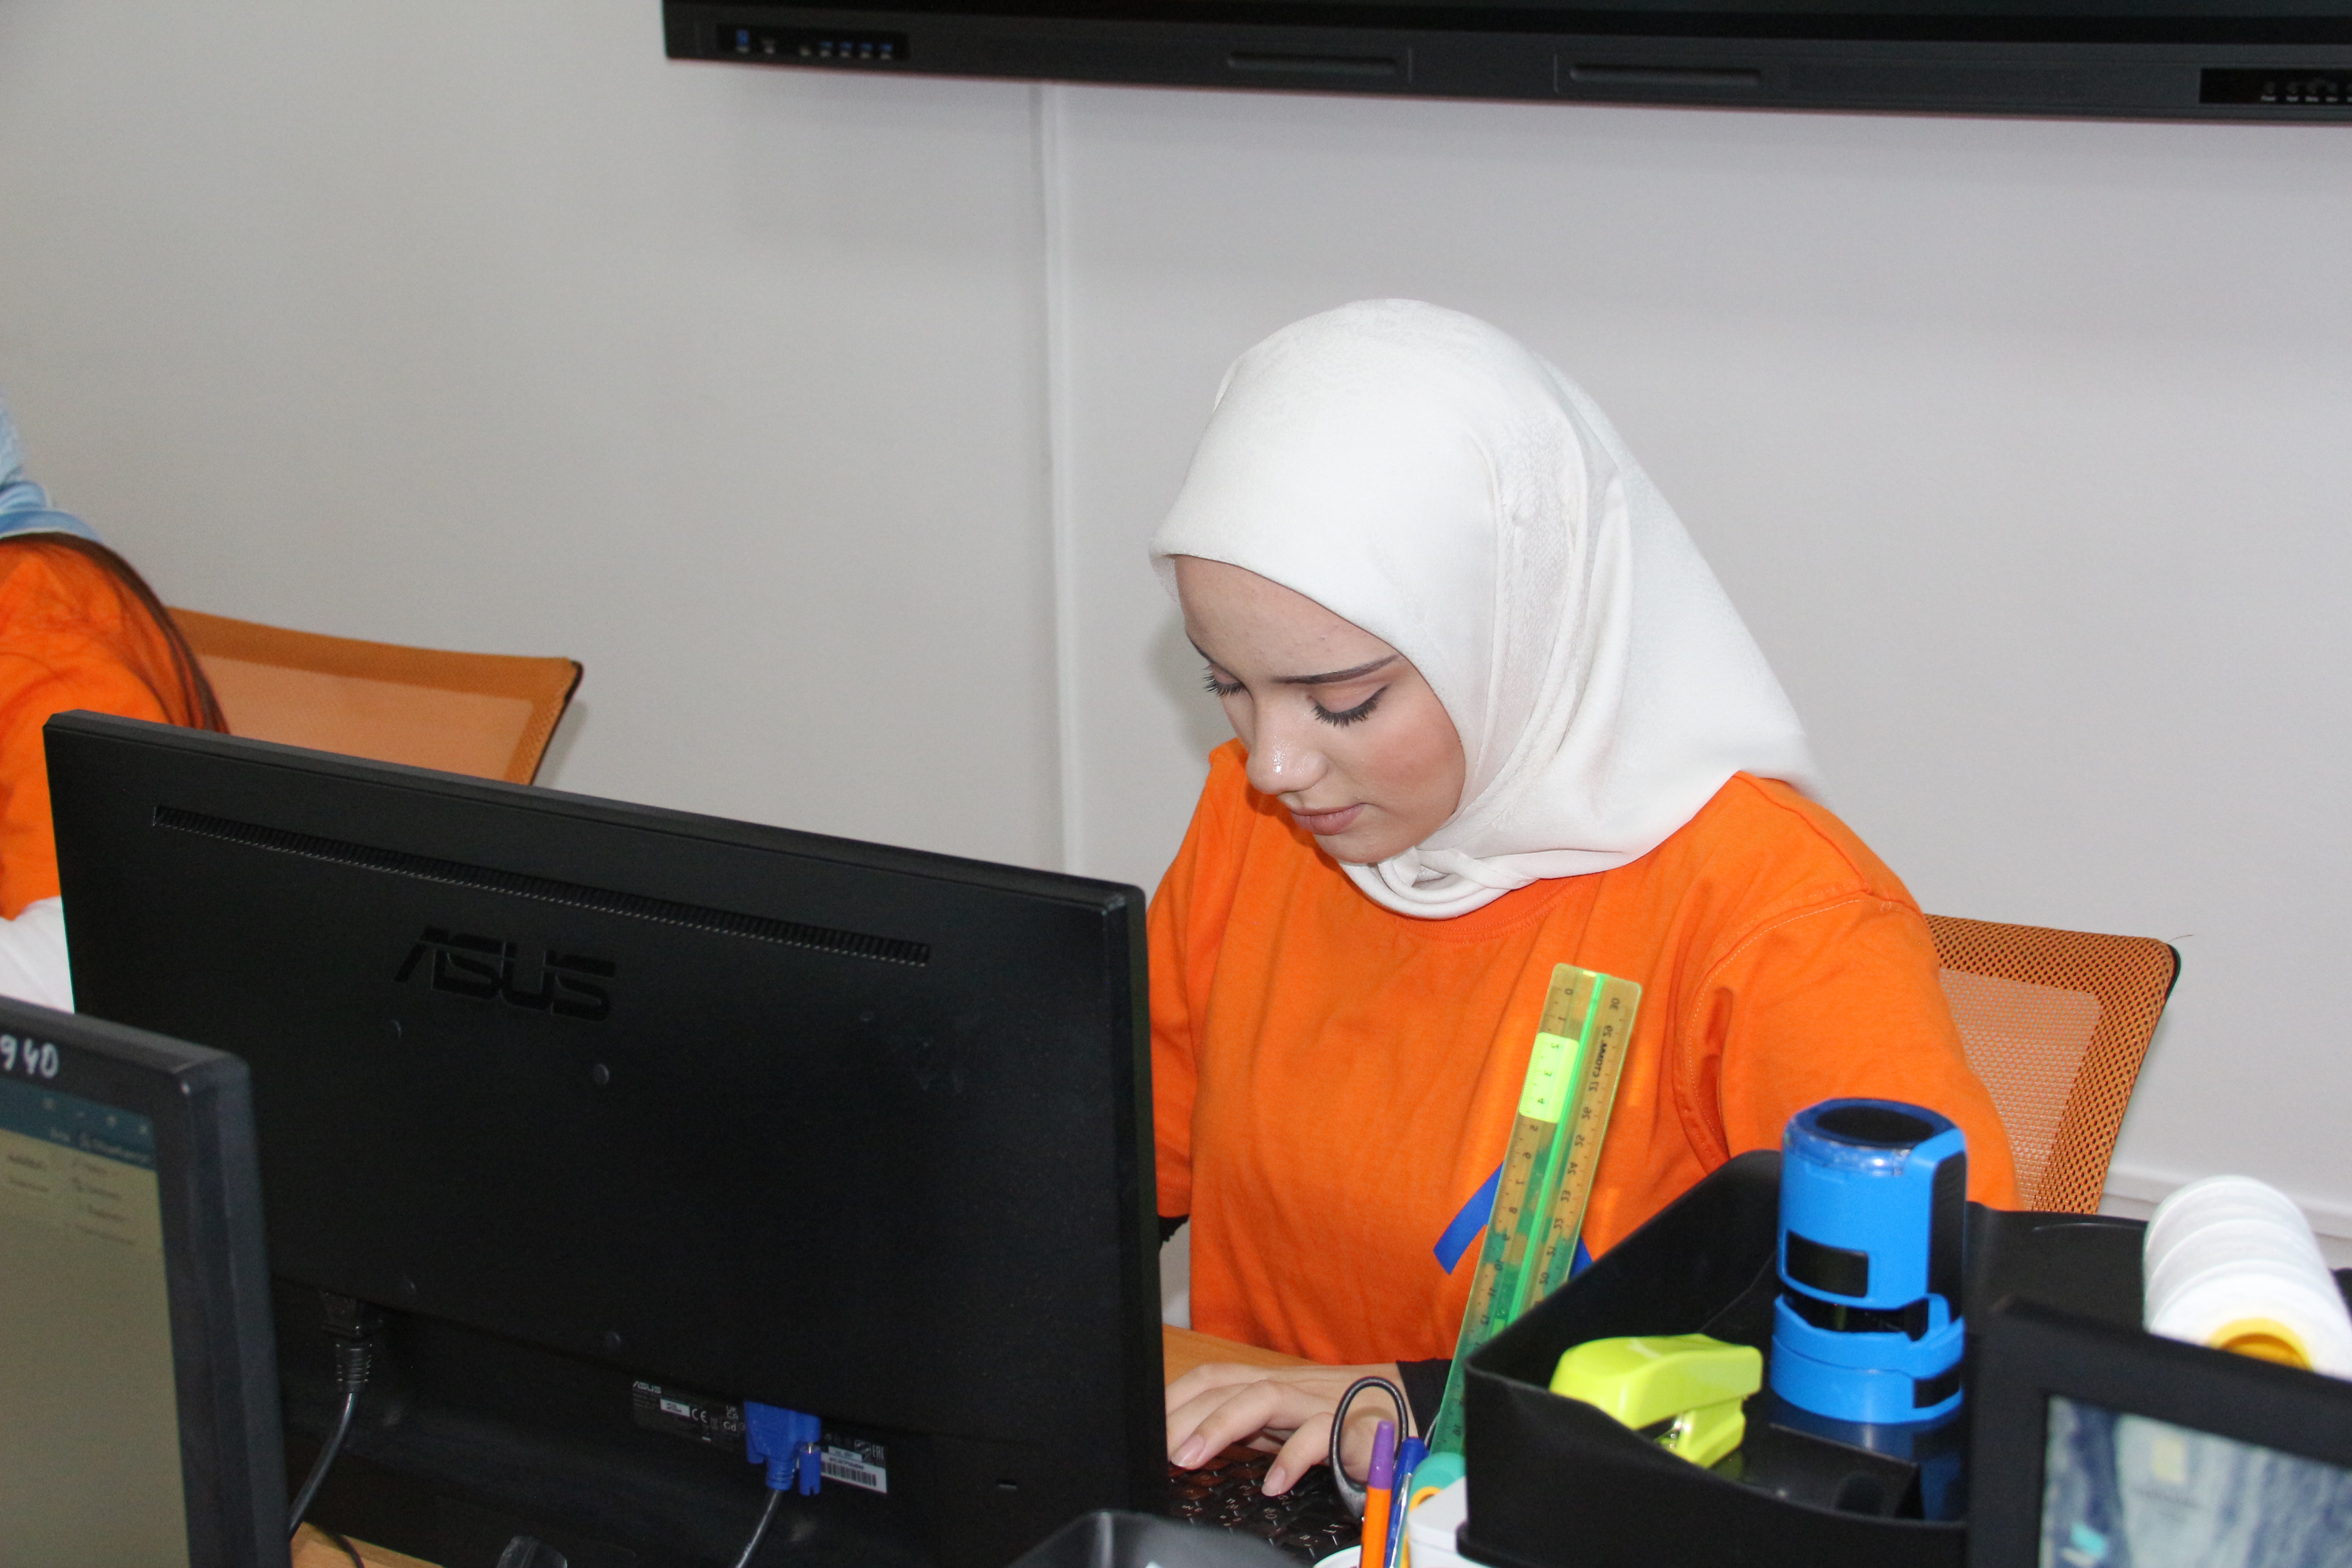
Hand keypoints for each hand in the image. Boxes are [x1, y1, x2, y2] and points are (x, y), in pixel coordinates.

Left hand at [1165, 1361, 1406, 1495]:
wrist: (1403, 1412)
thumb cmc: (1333, 1419)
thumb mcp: (1280, 1423)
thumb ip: (1244, 1429)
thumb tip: (1187, 1447)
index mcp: (1265, 1383)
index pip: (1209, 1378)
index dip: (1174, 1399)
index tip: (1146, 1430)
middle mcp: (1286, 1386)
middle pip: (1225, 1387)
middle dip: (1183, 1417)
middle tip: (1157, 1452)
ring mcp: (1315, 1402)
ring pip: (1262, 1397)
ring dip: (1219, 1425)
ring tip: (1190, 1459)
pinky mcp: (1347, 1427)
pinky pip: (1317, 1436)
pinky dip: (1292, 1458)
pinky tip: (1273, 1484)